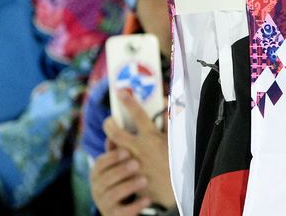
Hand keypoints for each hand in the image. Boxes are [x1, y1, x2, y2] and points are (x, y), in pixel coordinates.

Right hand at [90, 146, 154, 215]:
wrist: (117, 206)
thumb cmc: (120, 177)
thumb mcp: (117, 163)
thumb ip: (117, 146)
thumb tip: (119, 123)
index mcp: (98, 173)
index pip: (100, 163)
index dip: (111, 157)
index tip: (126, 151)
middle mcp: (97, 188)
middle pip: (105, 179)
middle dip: (121, 170)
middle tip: (137, 163)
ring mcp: (104, 202)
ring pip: (112, 195)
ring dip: (129, 186)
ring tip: (144, 180)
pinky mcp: (113, 215)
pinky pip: (122, 212)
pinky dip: (134, 206)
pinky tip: (147, 199)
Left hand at [101, 91, 174, 210]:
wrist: (173, 192)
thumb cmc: (176, 162)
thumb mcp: (176, 140)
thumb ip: (170, 120)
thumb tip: (165, 102)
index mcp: (152, 138)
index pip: (138, 115)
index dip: (129, 101)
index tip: (122, 92)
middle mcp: (138, 149)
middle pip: (114, 132)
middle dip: (109, 122)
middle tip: (110, 119)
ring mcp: (129, 163)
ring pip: (110, 147)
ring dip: (110, 140)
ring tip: (113, 136)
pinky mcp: (125, 174)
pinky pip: (113, 163)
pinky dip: (113, 156)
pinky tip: (117, 154)